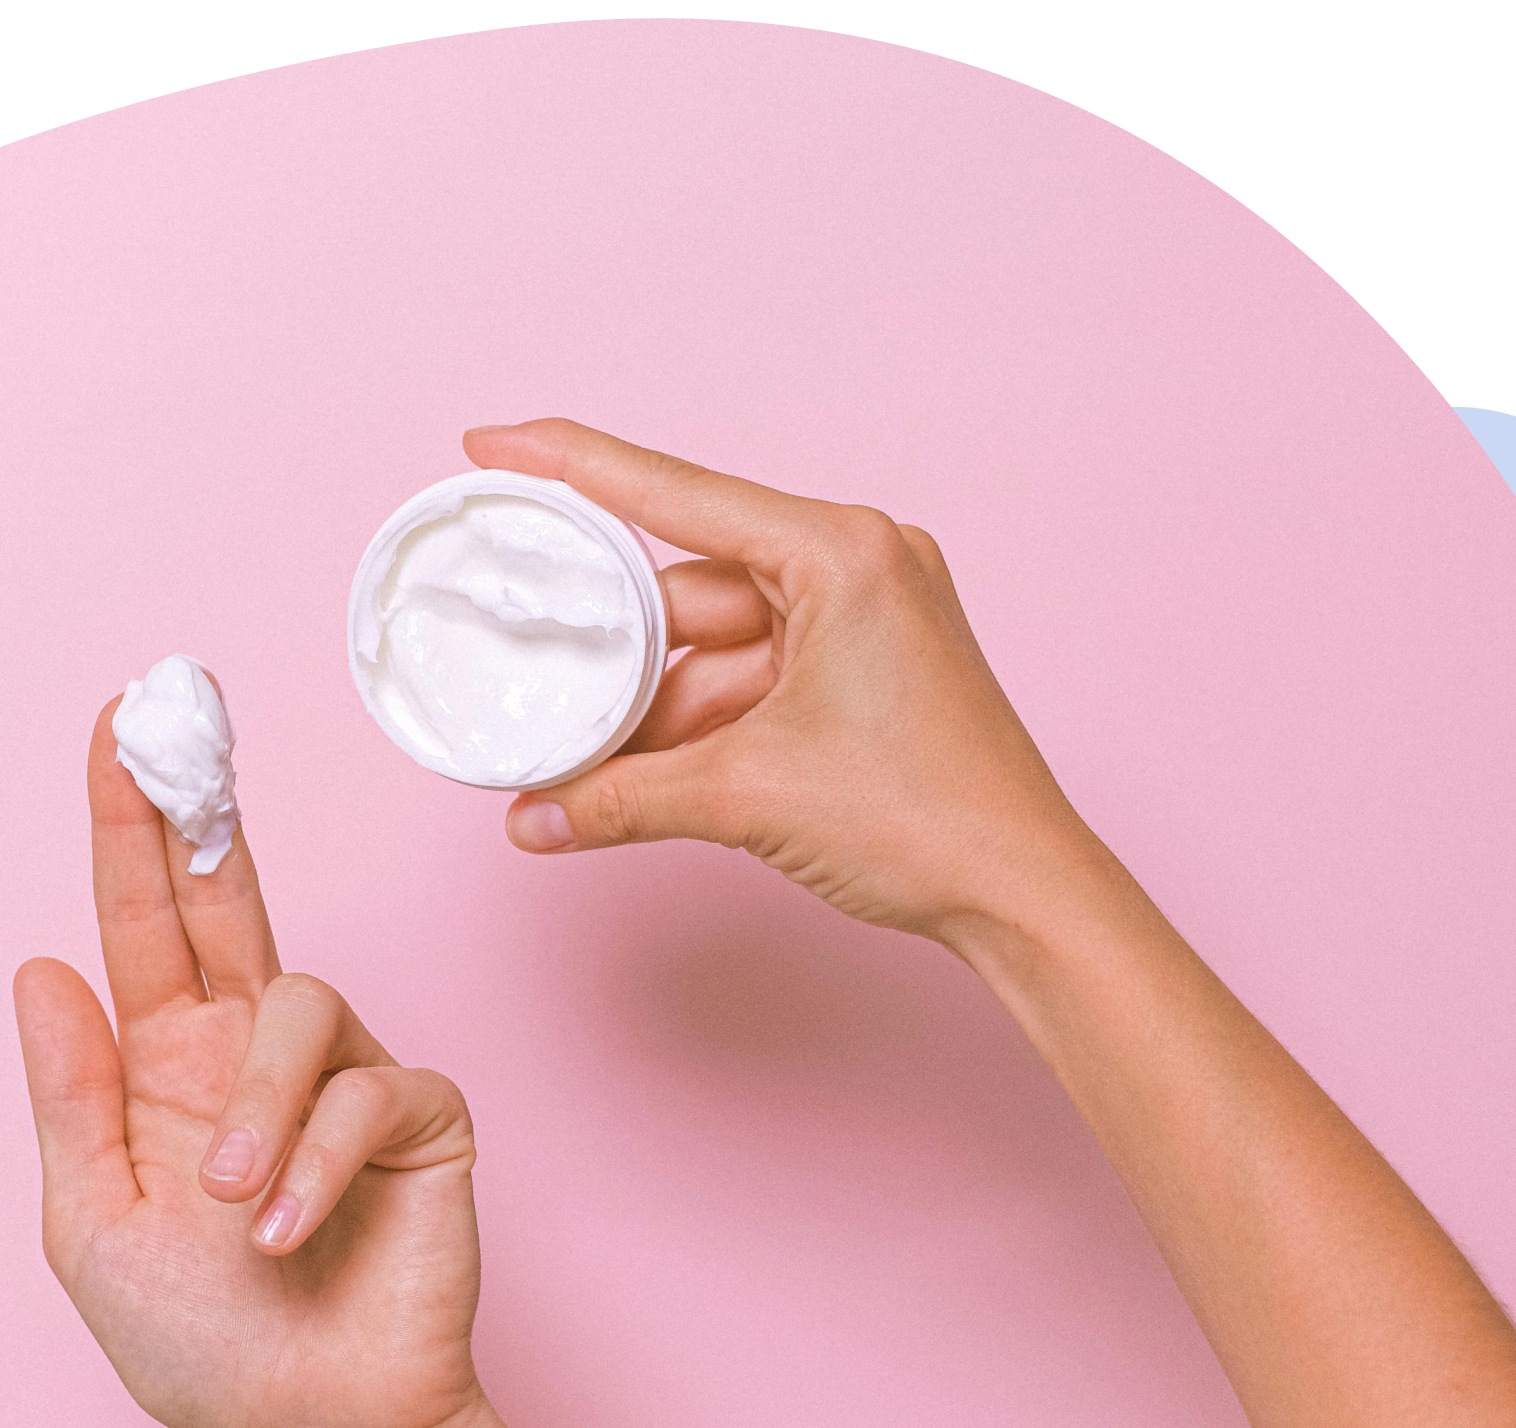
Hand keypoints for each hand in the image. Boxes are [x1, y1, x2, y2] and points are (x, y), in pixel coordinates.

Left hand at [14, 699, 481, 1427]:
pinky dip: (311, 1165)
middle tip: (182, 727)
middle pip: (231, 899)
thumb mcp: (95, 1225)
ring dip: (256, 1107)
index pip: (146, 923)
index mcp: (167, 1067)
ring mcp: (342, 1077)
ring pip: (300, 1008)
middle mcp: (254, 1054)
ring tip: (230, 1209)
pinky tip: (285, 1231)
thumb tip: (39, 962)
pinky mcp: (418, 1117)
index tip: (122, 727)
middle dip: (201, 812)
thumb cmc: (201, 1345)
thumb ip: (74, 1094)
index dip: (132, 824)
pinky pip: (367, 1091)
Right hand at [468, 418, 1101, 944]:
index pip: (675, 495)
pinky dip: (699, 724)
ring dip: (652, 705)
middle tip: (530, 680)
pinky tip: (639, 771)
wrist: (1022, 897)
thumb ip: (624, 797)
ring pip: (715, 646)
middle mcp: (858, 564)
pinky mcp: (866, 670)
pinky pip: (753, 678)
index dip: (571, 466)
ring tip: (581, 761)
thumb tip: (534, 820)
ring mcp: (866, 618)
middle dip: (612, 651)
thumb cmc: (928, 821)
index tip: (494, 443)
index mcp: (841, 553)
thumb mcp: (748, 796)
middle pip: (688, 588)